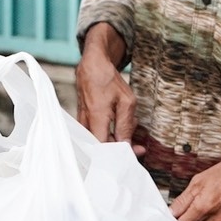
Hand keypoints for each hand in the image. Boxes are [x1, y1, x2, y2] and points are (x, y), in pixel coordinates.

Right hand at [78, 26, 135, 144]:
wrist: (93, 66)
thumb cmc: (109, 80)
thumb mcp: (126, 101)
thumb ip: (125, 125)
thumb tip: (125, 145)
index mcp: (97, 117)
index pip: (105, 147)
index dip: (120, 153)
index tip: (136, 151)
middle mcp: (86, 122)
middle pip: (103, 146)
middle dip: (122, 146)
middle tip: (138, 144)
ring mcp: (82, 122)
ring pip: (100, 140)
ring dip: (117, 138)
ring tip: (129, 126)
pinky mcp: (83, 120)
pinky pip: (96, 133)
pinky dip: (110, 132)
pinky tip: (119, 123)